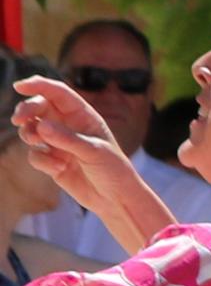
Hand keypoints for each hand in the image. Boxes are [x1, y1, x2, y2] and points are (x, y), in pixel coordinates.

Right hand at [7, 76, 130, 209]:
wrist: (116, 199)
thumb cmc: (113, 170)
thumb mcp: (94, 152)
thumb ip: (68, 138)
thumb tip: (40, 125)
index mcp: (83, 116)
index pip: (58, 93)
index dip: (38, 85)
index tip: (19, 86)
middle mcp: (68, 126)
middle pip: (39, 108)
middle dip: (26, 110)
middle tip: (19, 119)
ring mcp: (58, 143)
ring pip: (31, 129)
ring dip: (28, 133)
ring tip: (37, 141)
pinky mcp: (52, 160)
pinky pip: (35, 155)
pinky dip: (42, 161)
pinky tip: (59, 169)